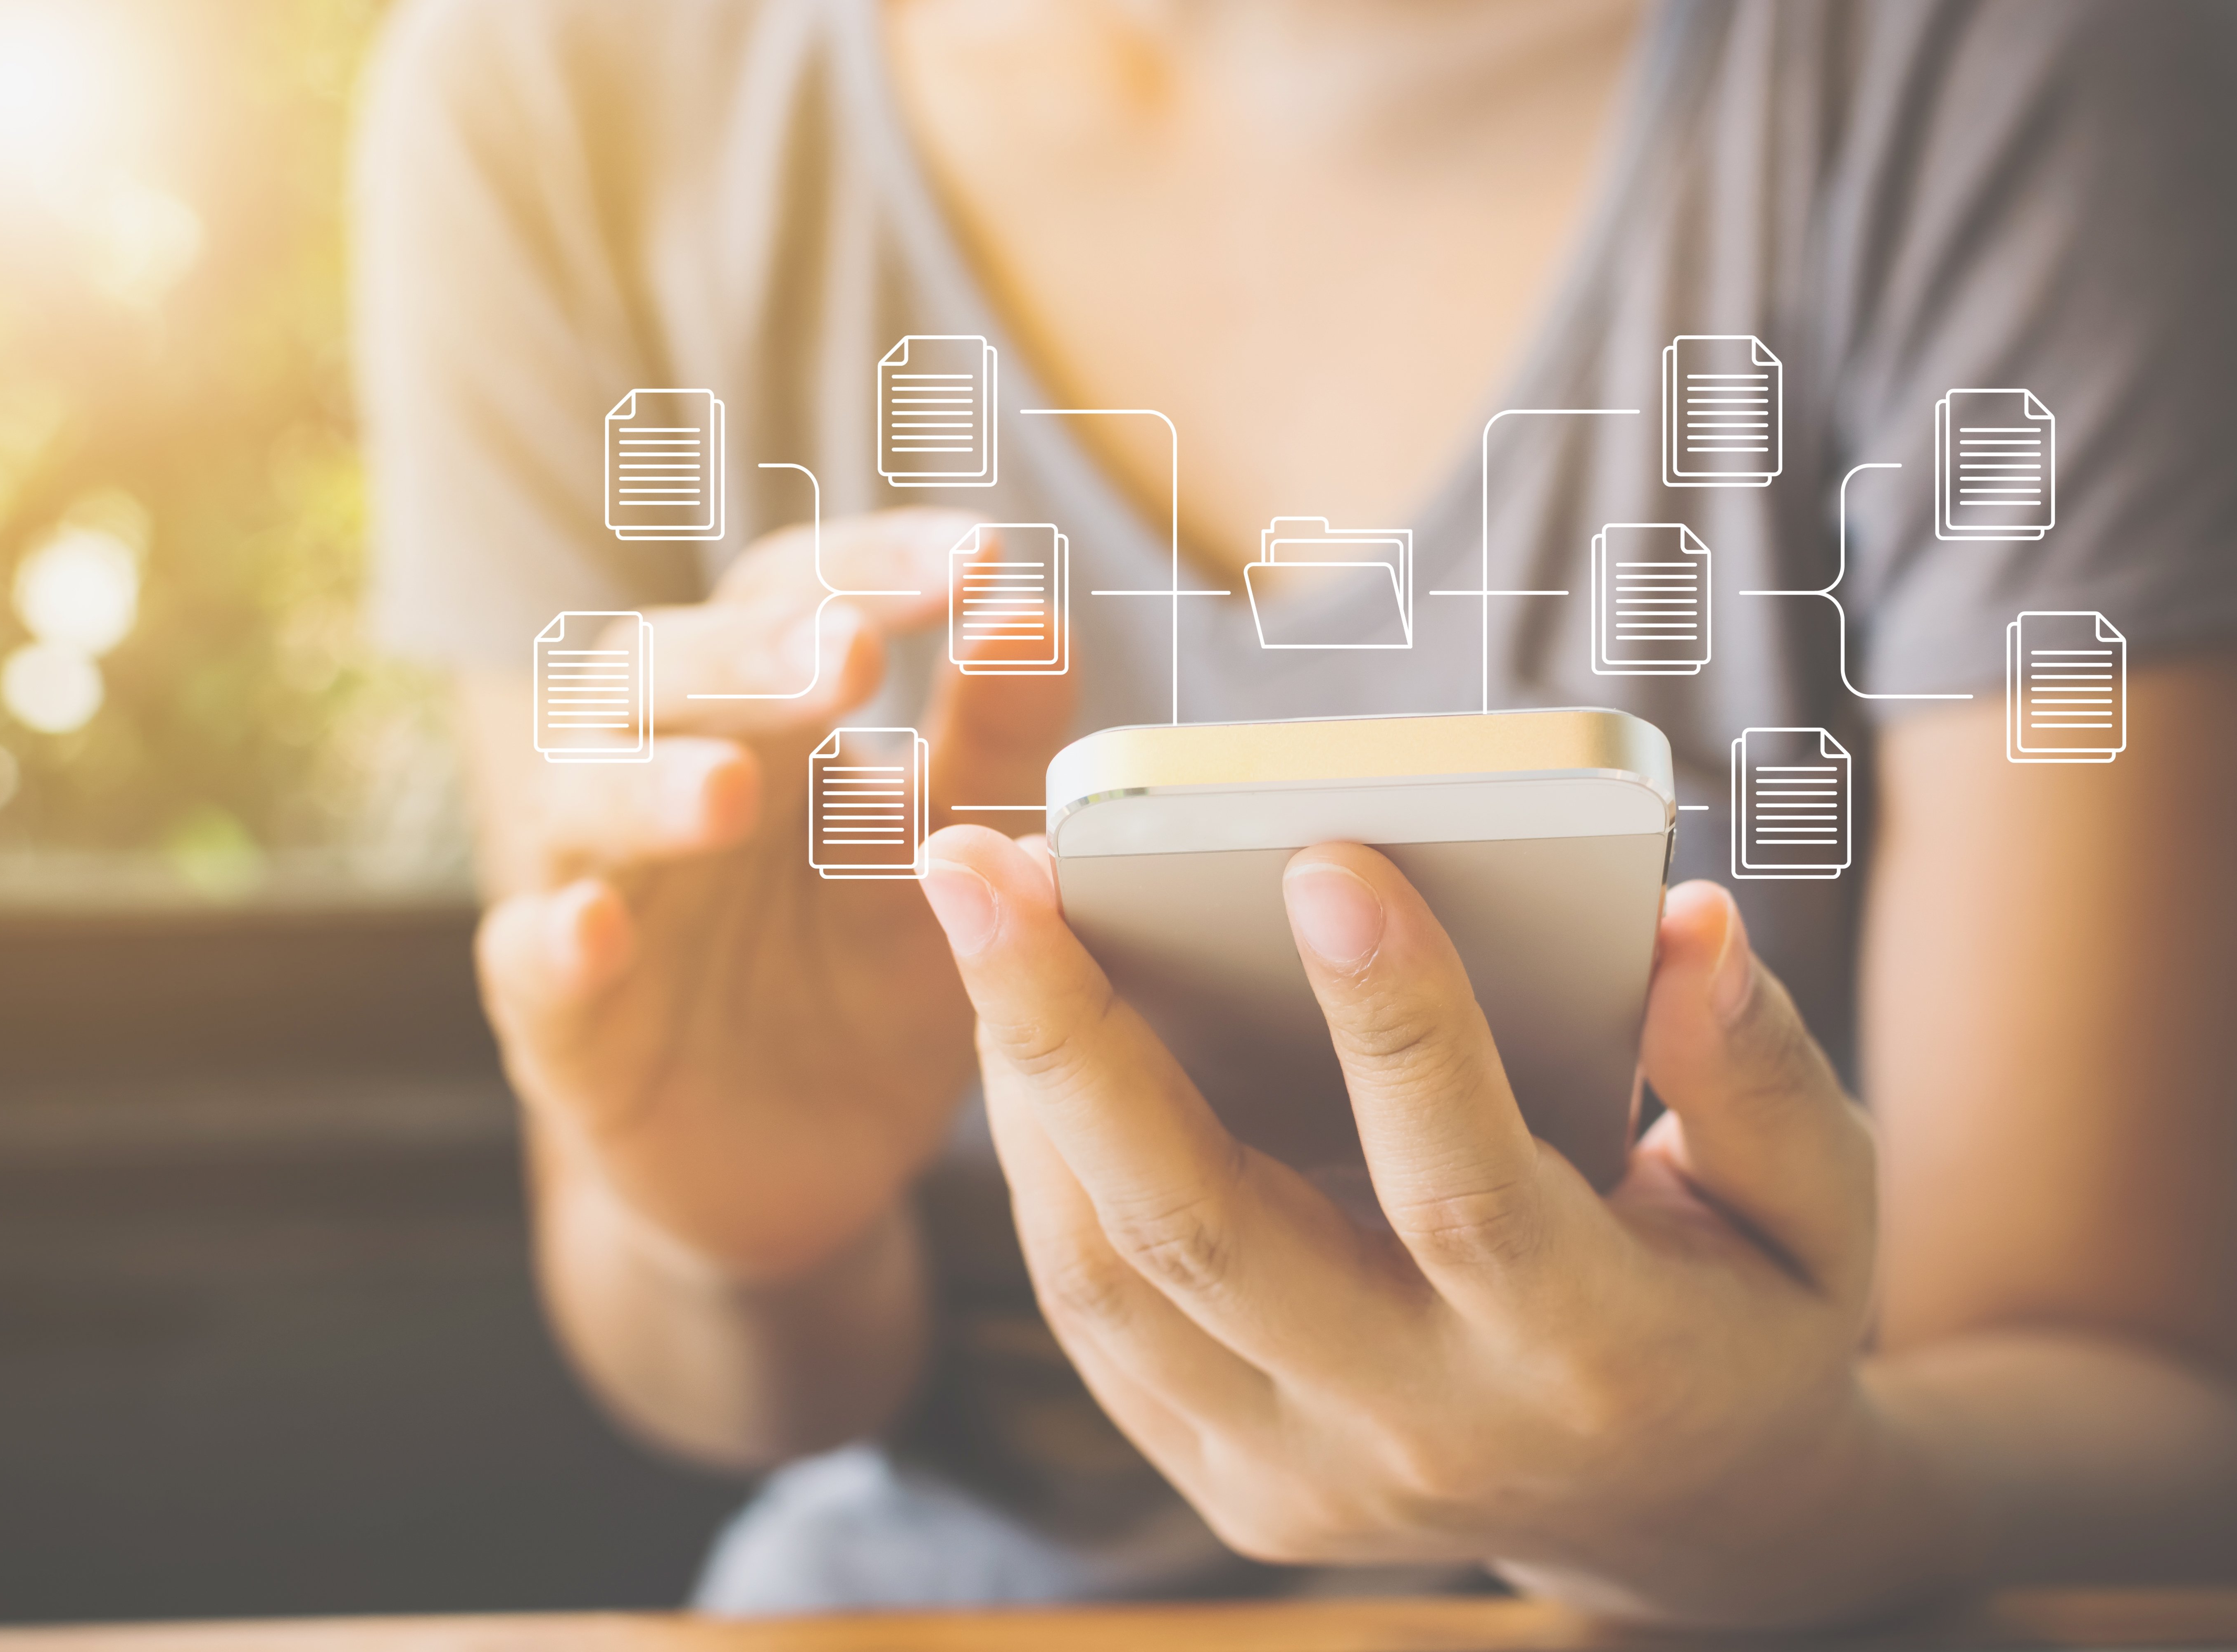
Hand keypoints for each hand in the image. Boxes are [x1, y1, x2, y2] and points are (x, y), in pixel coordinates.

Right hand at [474, 514, 1073, 1281]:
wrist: (820, 1162)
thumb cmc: (881, 976)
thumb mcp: (962, 866)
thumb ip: (997, 748)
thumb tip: (1038, 615)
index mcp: (765, 715)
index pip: (792, 596)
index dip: (870, 567)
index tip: (979, 558)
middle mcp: (658, 773)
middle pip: (662, 670)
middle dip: (748, 656)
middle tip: (846, 652)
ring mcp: (598, 889)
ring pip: (580, 798)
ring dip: (649, 784)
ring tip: (732, 792)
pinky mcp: (562, 1022)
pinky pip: (526, 962)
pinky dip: (554, 941)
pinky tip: (598, 928)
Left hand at [916, 826, 1959, 1625]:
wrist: (1681, 1520)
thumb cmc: (1745, 1318)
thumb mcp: (1813, 1208)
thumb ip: (1755, 1072)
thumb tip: (1684, 921)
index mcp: (1587, 1354)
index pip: (1462, 1183)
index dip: (1396, 1020)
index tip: (1319, 853)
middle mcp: (1422, 1429)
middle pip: (1205, 1231)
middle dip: (1074, 1031)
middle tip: (979, 863)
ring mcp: (1303, 1474)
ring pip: (1110, 1276)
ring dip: (1021, 1087)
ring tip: (976, 916)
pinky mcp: (1229, 1477)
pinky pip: (1095, 1318)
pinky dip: (1038, 1170)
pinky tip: (1016, 1032)